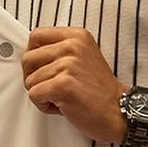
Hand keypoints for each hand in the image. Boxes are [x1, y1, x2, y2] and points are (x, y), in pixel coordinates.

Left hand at [21, 27, 126, 141]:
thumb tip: (30, 53)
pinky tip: (62, 106)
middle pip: (28, 58)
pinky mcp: (63, 85)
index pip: (36, 36)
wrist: (119, 111)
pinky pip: (34, 95)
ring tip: (63, 97)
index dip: (34, 56)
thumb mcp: (82, 57)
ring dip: (42, 94)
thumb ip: (59, 50)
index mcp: (77, 36)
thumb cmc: (99, 90)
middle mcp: (73, 46)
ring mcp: (68, 65)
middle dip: (34, 77)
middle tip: (53, 86)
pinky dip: (43, 105)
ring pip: (29, 80)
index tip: (44, 68)